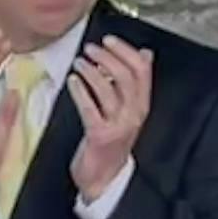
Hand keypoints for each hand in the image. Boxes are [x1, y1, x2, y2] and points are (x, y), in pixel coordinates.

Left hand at [67, 37, 154, 198]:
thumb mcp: (128, 112)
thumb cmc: (111, 141)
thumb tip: (144, 53)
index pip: (142, 71)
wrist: (104, 178)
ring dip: (92, 71)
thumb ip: (134, 85)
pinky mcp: (100, 136)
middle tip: (91, 48)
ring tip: (79, 62)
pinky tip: (73, 81)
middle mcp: (134, 115)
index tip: (109, 40)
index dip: (125, 51)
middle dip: (107, 57)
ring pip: (108, 90)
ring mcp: (118, 126)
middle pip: (126, 77)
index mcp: (141, 106)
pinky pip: (90, 108)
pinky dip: (80, 91)